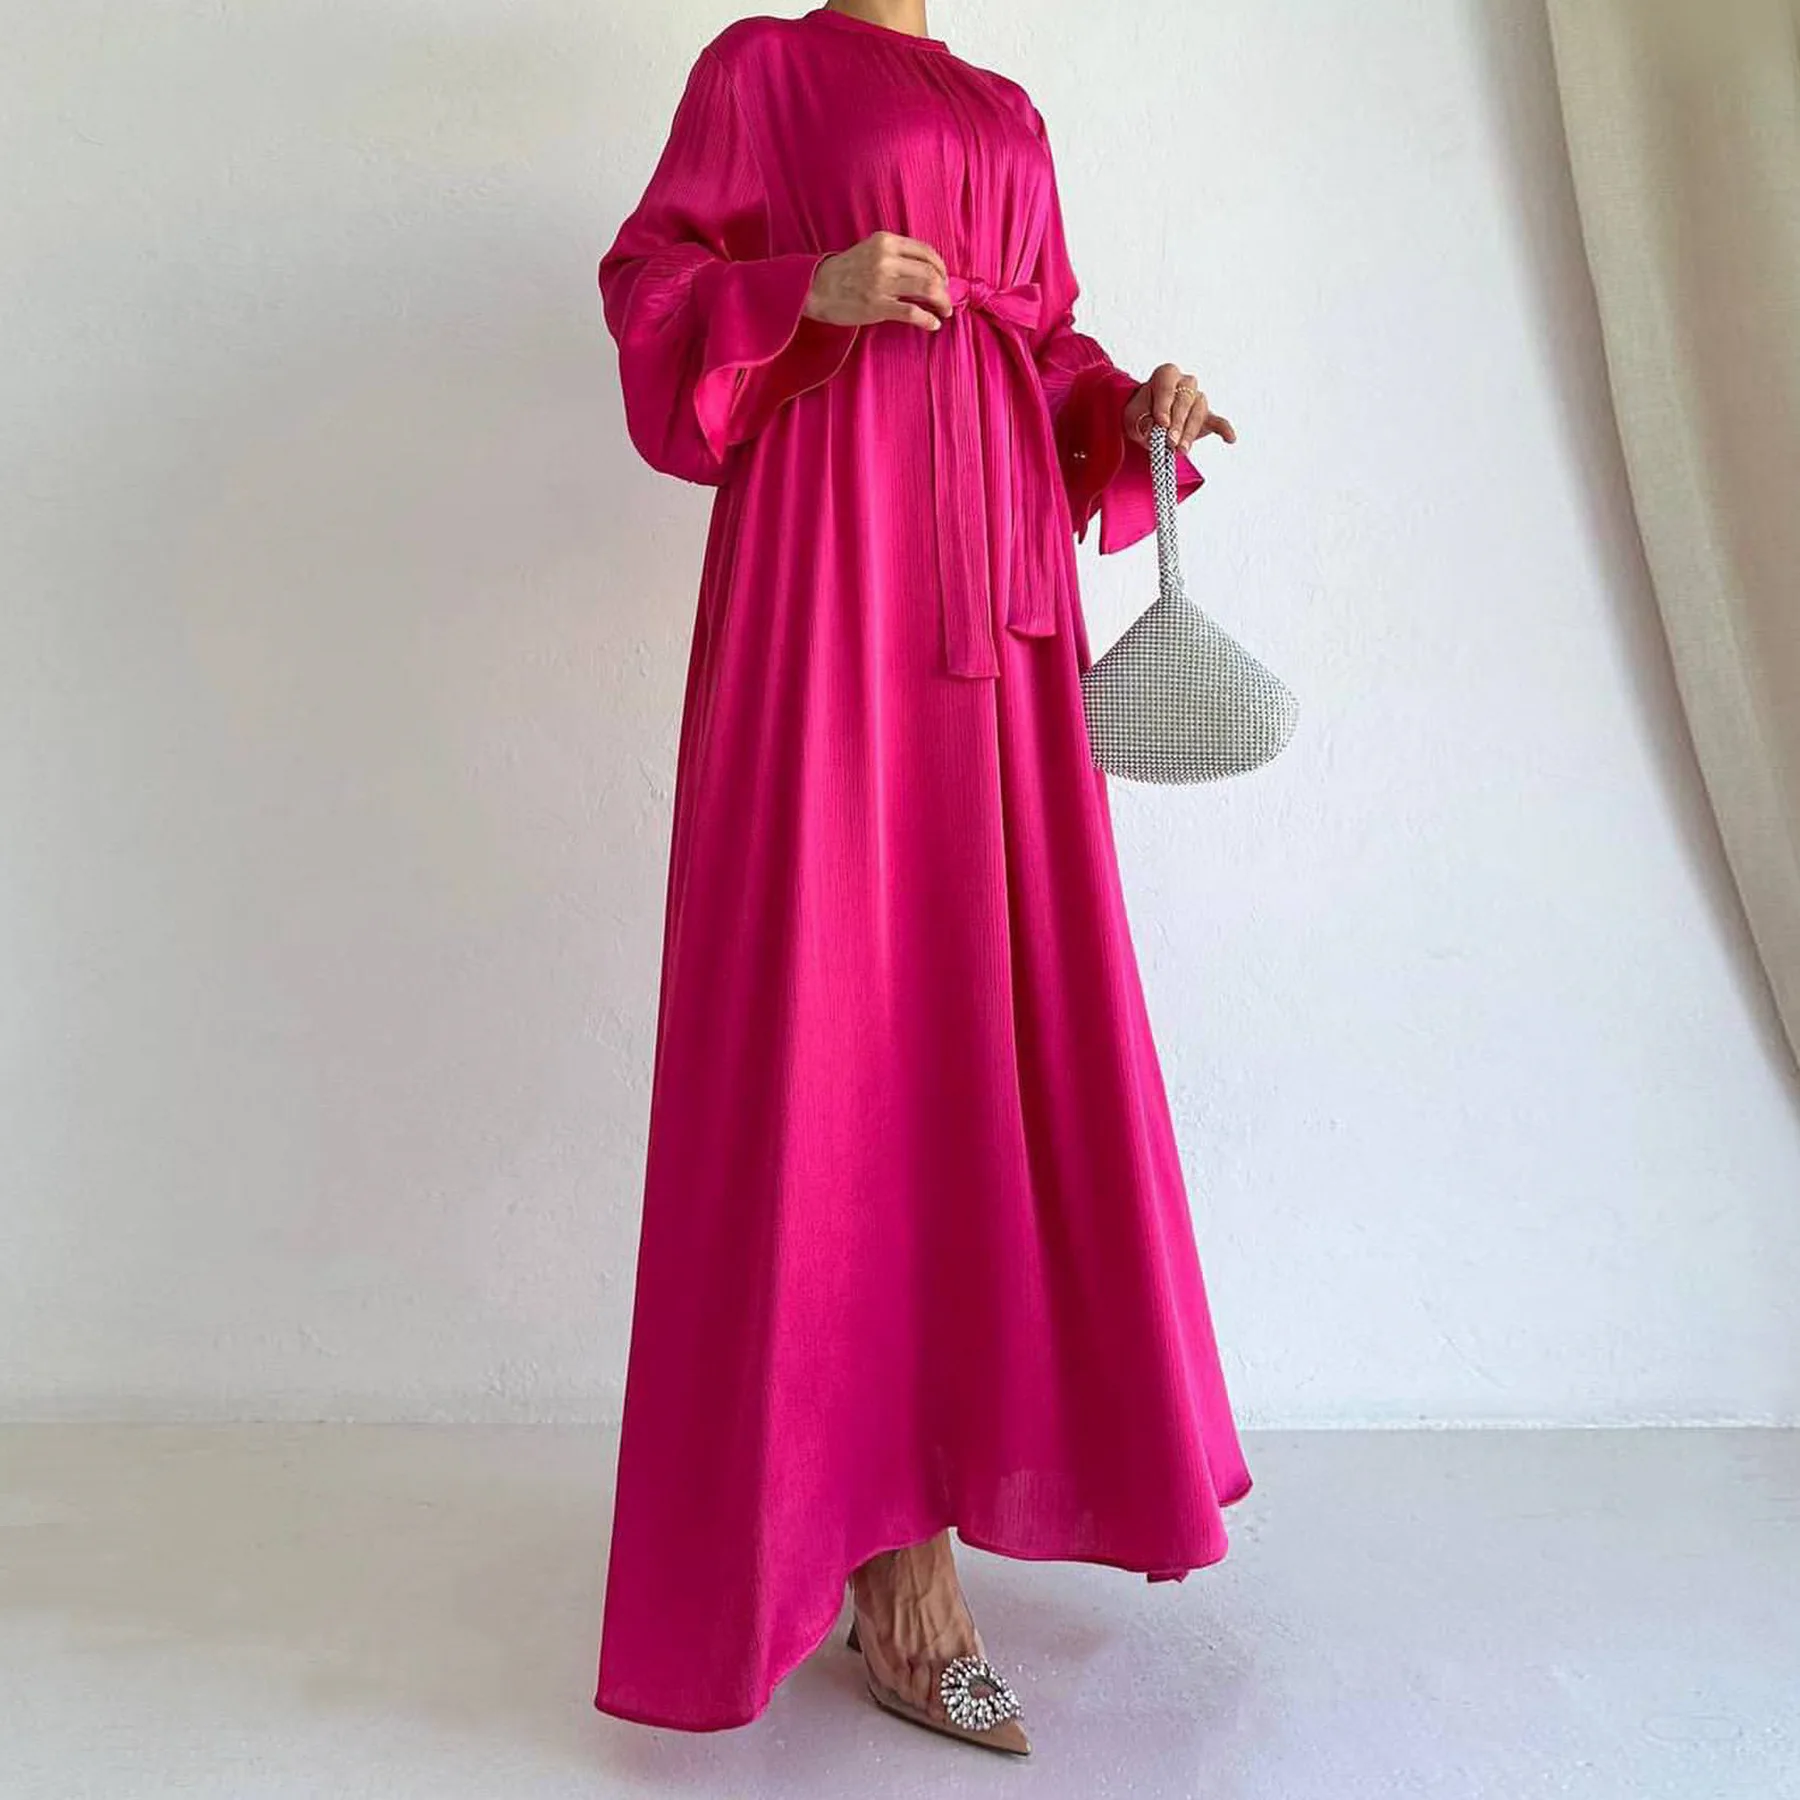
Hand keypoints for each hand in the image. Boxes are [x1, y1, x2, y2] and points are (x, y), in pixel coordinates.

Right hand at [804, 231, 953, 330]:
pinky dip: (928, 320)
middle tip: (946, 301)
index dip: (941, 268)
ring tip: (944, 312)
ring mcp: (882, 282)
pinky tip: (933, 325)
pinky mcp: (878, 306)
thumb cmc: (845, 272)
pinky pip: (913, 312)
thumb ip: (896, 255)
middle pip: (930, 272)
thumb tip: (925, 270)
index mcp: (886, 241)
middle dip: (945, 288)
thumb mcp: (870, 250)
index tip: (944, 280)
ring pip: (927, 289)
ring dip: (942, 303)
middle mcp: (886, 259)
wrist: (816, 289)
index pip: (926, 252)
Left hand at [1124, 363, 1236, 452]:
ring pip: (1198, 412)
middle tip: (1171, 441)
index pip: (1166, 385)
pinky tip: (1230, 438)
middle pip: (1185, 399)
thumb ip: (1140, 420)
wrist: (1148, 422)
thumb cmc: (1141, 414)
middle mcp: (1185, 382)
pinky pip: (1218, 421)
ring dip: (1189, 433)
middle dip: (1178, 422)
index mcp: (1166, 375)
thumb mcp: (1132, 416)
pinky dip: (1224, 429)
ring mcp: (1198, 399)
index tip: (1162, 423)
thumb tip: (1154, 429)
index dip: (1164, 404)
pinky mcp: (1207, 417)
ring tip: (1181, 450)